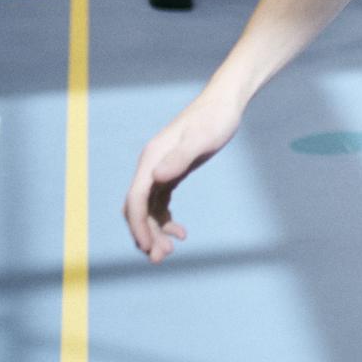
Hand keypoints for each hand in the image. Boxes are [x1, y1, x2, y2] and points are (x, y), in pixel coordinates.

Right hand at [122, 94, 241, 262]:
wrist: (225, 103)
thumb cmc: (216, 119)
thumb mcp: (202, 138)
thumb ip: (181, 157)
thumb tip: (157, 178)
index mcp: (152, 159)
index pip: (136, 199)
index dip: (138, 225)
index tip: (148, 247)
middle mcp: (151, 166)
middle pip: (138, 208)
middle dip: (146, 234)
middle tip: (161, 258)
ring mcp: (160, 170)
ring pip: (148, 209)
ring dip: (155, 231)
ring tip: (172, 250)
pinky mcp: (171, 172)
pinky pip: (160, 203)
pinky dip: (165, 220)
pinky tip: (181, 232)